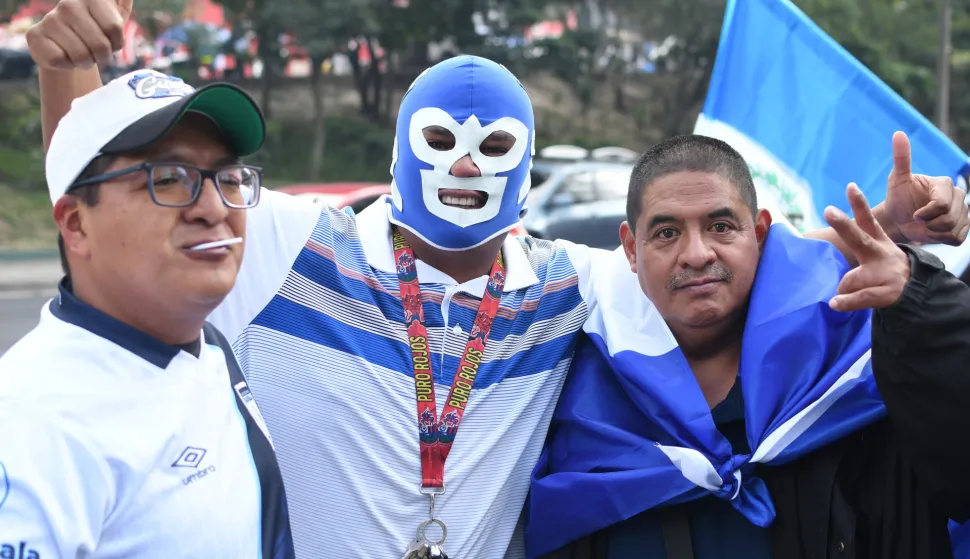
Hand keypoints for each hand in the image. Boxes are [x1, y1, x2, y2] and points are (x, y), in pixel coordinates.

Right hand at [25, 0, 132, 70]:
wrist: (68, 46)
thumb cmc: (98, 32)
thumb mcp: (117, 16)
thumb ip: (122, 4)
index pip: (114, 28)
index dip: (117, 43)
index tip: (112, 42)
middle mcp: (68, 4)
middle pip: (100, 45)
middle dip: (103, 58)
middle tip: (98, 55)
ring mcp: (50, 19)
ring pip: (81, 56)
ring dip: (86, 63)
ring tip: (83, 56)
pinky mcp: (35, 35)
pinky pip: (60, 60)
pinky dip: (67, 66)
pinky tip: (65, 56)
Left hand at [825, 183, 910, 311]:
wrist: (916, 291)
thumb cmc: (885, 268)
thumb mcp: (876, 249)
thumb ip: (856, 238)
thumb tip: (817, 231)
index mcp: (877, 241)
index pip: (867, 220)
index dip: (859, 203)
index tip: (850, 186)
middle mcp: (881, 254)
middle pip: (860, 239)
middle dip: (843, 225)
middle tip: (828, 211)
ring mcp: (885, 273)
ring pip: (852, 278)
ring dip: (844, 287)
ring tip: (841, 293)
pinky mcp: (887, 292)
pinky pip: (860, 297)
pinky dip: (846, 302)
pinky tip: (835, 303)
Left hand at [881, 131, 969, 245]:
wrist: (899, 220)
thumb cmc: (898, 199)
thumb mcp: (896, 180)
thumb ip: (901, 158)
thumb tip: (898, 133)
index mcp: (944, 183)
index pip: (942, 204)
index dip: (926, 213)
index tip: (914, 214)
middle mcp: (958, 195)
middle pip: (949, 218)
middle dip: (929, 223)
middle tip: (918, 220)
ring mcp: (963, 211)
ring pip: (954, 229)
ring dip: (934, 232)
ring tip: (925, 226)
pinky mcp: (963, 227)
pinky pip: (957, 238)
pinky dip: (942, 239)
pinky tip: (933, 232)